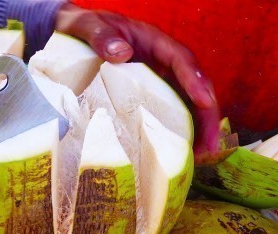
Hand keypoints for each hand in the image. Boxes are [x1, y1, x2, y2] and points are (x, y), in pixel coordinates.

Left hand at [55, 3, 222, 163]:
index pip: (181, 60)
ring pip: (184, 103)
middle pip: (193, 87)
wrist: (74, 34)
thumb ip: (102, 37)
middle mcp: (162, 63)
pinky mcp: (147, 96)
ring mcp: (156, 80)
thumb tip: (122, 53)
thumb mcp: (89, 27)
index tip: (205, 102)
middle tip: (209, 144)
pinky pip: (166, 112)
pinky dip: (174, 131)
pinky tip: (176, 152)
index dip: (195, 81)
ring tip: (200, 156)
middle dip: (206, 115)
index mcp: (154, 42)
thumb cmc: (84, 28)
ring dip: (196, 129)